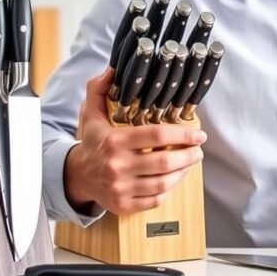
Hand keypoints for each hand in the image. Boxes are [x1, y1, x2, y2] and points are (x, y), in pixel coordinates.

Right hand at [65, 68, 206, 214]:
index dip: (183, 134)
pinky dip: (169, 189)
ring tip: (191, 162)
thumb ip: (98, 89)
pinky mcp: (123, 205)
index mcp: (114, 142)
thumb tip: (112, 70)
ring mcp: (120, 188)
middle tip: (199, 149)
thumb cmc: (92, 142)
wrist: (77, 176)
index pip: (156, 136)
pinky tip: (175, 178)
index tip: (198, 133)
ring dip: (183, 172)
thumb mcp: (91, 114)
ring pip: (163, 183)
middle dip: (189, 155)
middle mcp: (117, 166)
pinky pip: (155, 200)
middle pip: (164, 162)